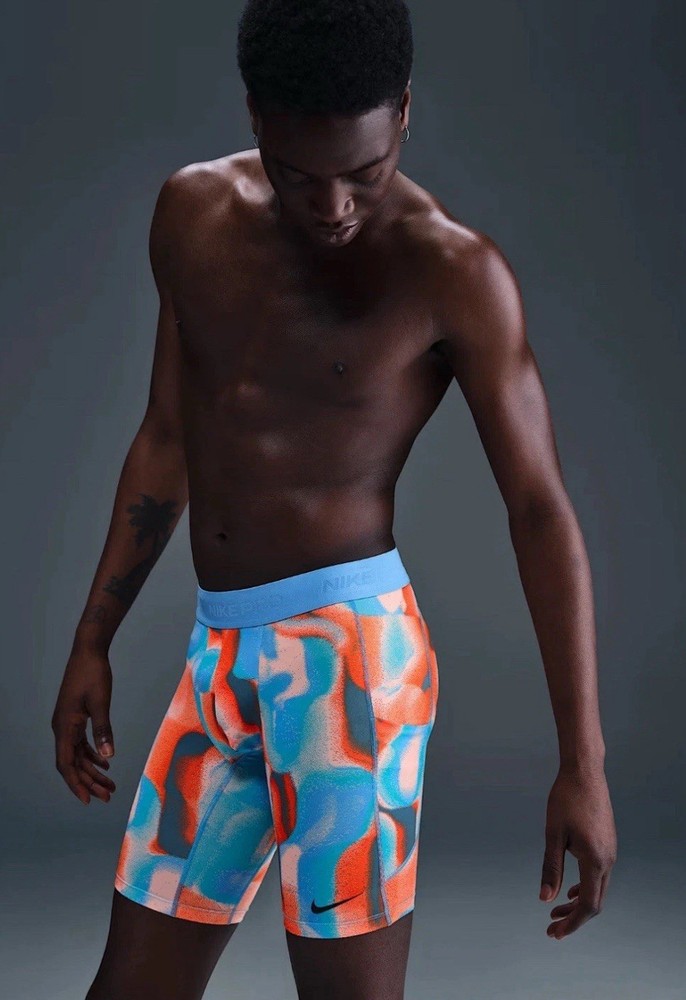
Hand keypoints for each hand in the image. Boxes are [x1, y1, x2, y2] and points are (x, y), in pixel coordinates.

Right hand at [51, 647, 116, 804]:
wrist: (88, 651)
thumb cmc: (93, 674)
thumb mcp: (100, 702)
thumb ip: (103, 730)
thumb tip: (109, 755)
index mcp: (64, 727)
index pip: (66, 764)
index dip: (76, 784)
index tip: (88, 800)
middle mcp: (62, 728)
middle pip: (73, 763)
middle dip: (89, 782)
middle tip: (107, 796)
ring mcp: (68, 723)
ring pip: (78, 755)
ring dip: (92, 770)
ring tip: (109, 785)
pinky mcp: (75, 717)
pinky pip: (81, 743)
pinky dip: (92, 754)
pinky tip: (105, 762)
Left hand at [539, 764, 616, 939]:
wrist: (584, 772)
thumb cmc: (566, 799)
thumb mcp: (553, 835)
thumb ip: (550, 868)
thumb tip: (545, 899)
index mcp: (595, 860)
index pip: (588, 905)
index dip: (571, 923)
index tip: (554, 933)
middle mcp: (608, 859)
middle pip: (594, 901)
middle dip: (573, 918)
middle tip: (551, 929)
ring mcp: (610, 851)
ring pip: (597, 889)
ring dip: (578, 902)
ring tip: (556, 911)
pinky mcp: (607, 843)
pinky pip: (599, 875)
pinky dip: (584, 887)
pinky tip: (569, 889)